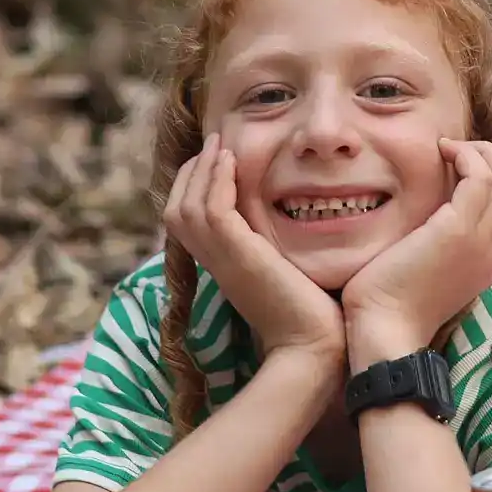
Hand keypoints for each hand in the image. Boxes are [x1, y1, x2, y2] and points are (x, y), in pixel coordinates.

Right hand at [163, 135, 345, 364]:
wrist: (314, 349)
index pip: (187, 221)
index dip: (194, 187)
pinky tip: (230, 159)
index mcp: (222, 266)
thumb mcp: (284, 274)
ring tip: (219, 144)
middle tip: (212, 143)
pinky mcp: (238, 255)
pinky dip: (215, 181)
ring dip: (201, 170)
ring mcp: (222, 260)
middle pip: (176, 210)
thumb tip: (289, 232)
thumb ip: (275, 252)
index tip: (215, 160)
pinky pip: (212, 209)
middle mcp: (214, 263)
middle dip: (190, 173)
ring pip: (187, 206)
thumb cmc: (312, 317)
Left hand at [341, 140, 491, 366]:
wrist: (384, 332)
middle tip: (459, 146)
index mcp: (490, 260)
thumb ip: (438, 240)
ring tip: (448, 149)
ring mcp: (482, 241)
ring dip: (480, 151)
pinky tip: (441, 152)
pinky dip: (466, 154)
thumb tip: (428, 210)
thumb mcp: (426, 266)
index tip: (479, 146)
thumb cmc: (390, 302)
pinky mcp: (459, 231)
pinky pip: (480, 177)